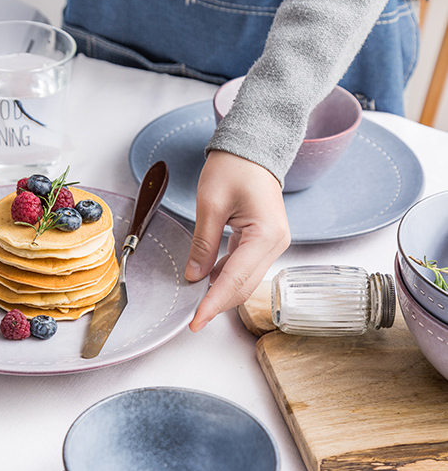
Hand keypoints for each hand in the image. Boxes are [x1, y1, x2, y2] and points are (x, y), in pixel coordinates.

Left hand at [185, 151, 290, 331]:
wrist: (252, 149)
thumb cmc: (233, 167)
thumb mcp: (210, 204)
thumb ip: (203, 243)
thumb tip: (194, 276)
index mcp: (266, 234)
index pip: (236, 278)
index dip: (214, 303)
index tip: (196, 321)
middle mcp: (276, 243)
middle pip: (244, 285)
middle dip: (217, 303)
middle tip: (192, 320)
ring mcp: (272, 244)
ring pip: (244, 280)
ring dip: (220, 292)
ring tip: (196, 304)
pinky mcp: (264, 242)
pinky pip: (244, 267)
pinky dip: (225, 277)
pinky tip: (206, 281)